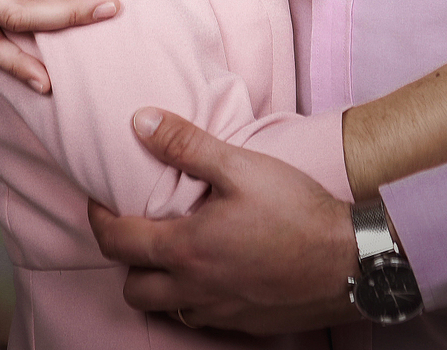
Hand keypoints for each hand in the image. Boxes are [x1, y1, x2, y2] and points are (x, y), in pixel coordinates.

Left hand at [88, 110, 358, 333]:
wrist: (349, 262)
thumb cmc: (295, 211)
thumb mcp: (240, 165)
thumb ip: (186, 144)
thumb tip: (139, 121)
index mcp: (187, 248)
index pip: (119, 242)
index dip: (99, 220)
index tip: (97, 201)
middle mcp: (195, 288)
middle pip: (133, 288)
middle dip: (125, 260)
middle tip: (134, 228)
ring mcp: (219, 312)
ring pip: (166, 307)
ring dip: (158, 283)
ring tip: (171, 250)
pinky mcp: (244, 324)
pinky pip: (199, 317)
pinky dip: (192, 297)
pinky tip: (211, 272)